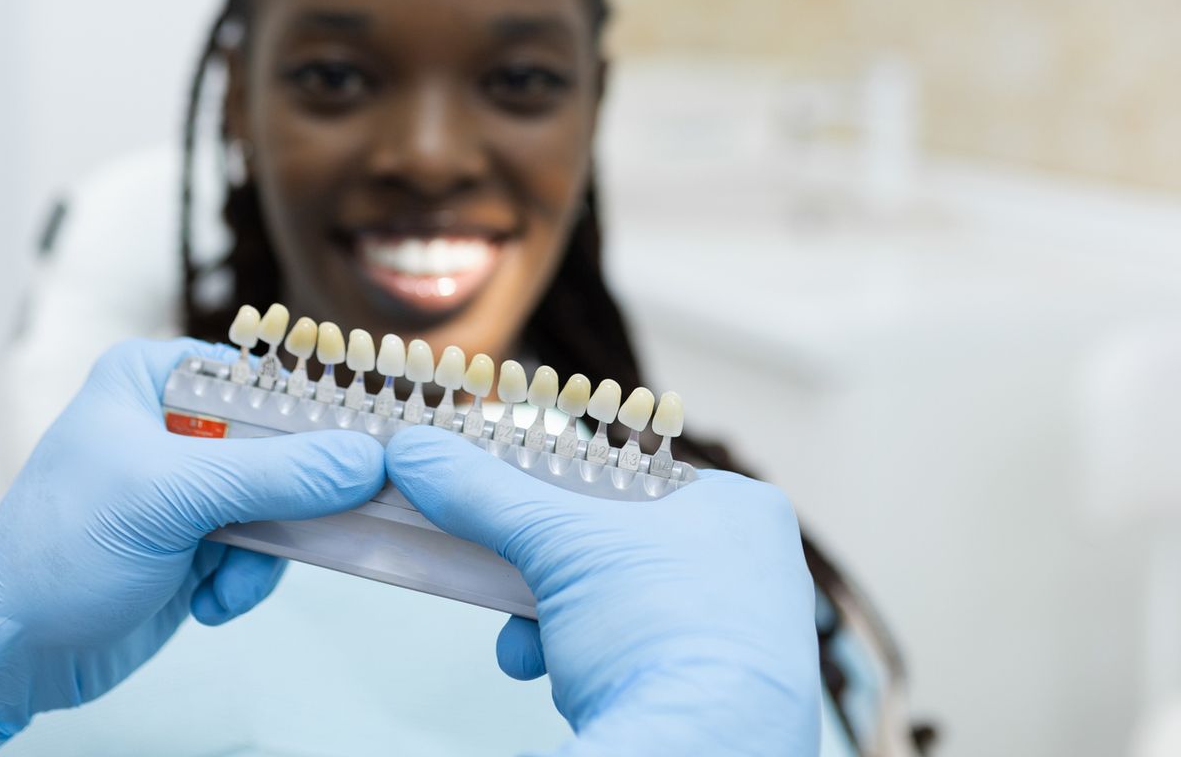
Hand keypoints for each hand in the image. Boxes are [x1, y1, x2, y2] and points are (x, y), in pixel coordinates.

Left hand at [0, 339, 385, 753]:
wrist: (7, 651)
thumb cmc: (60, 551)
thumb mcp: (169, 499)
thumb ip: (272, 475)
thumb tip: (365, 459)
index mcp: (154, 377)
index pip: (263, 374)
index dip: (317, 409)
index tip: (367, 442)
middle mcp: (174, 422)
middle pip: (284, 441)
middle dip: (295, 497)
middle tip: (323, 522)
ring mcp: (188, 486)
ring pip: (283, 502)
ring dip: (266, 553)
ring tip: (223, 583)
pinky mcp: (196, 542)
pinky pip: (263, 549)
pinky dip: (245, 582)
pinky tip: (206, 602)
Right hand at [385, 426, 820, 756]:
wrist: (700, 754)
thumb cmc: (667, 638)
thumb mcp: (556, 542)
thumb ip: (485, 492)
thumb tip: (424, 454)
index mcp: (744, 511)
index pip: (635, 479)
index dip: (567, 493)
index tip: (515, 503)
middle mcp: (757, 572)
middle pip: (617, 551)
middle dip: (549, 579)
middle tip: (511, 583)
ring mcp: (743, 642)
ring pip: (621, 614)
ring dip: (560, 630)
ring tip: (534, 650)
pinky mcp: (721, 700)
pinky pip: (638, 667)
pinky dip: (593, 673)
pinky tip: (574, 690)